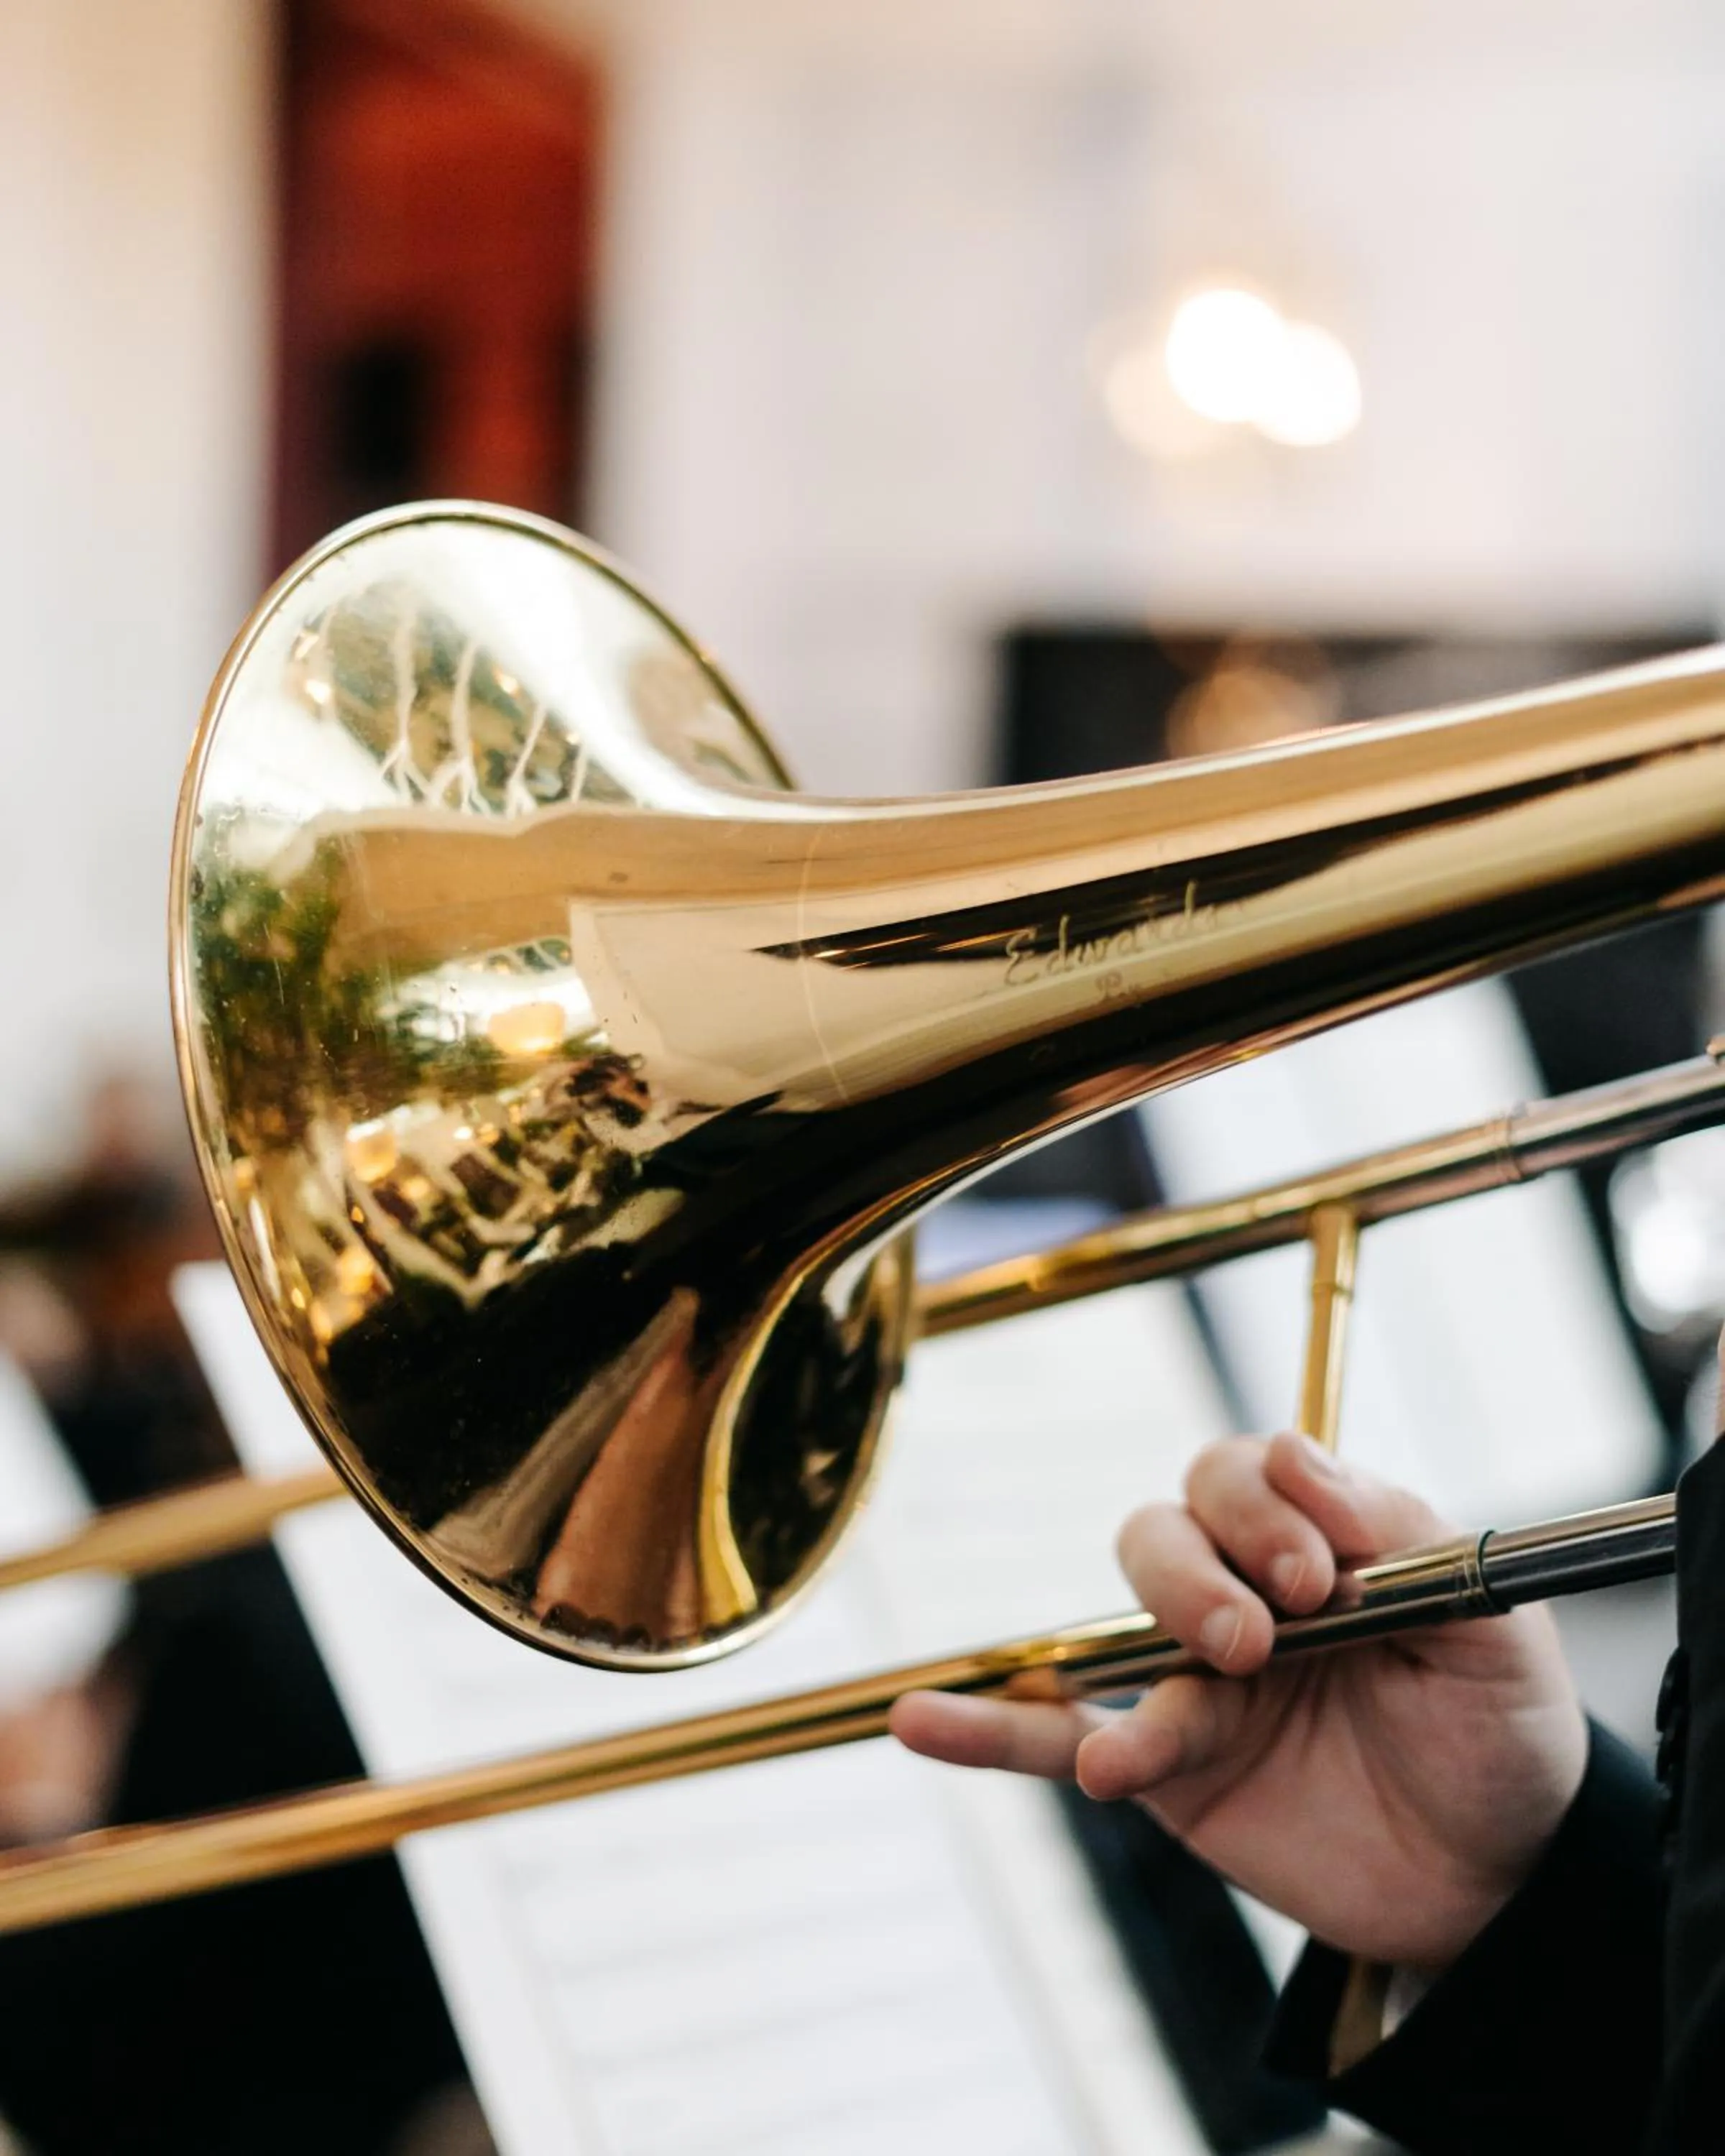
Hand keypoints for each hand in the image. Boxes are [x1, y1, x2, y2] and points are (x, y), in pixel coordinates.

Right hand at [891, 1432, 1588, 1969]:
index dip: (1268, 1503)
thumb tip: (1297, 1455)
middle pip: (1165, 1531)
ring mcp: (1194, 1679)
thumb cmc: (1497, 1731)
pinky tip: (922, 1722)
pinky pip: (1053, 1739)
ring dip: (1120, 1653)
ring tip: (1178, 1716)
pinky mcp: (1167, 1768)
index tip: (1318, 1570)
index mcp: (1317, 1540)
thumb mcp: (1488, 1623)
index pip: (1250, 1473)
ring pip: (1112, 1624)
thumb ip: (1402, 1533)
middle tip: (1260, 1640)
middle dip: (1197, 1572)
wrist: (1497, 1881)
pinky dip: (983, 1730)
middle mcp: (1243, 1591)